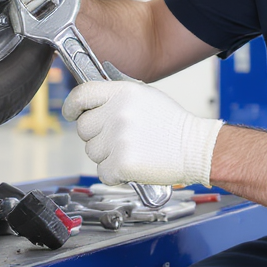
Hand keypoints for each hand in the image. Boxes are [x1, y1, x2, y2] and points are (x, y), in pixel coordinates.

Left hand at [62, 63, 224, 186]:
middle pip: (83, 128)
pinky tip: (132, 165)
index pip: (81, 94)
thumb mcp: (145, 96)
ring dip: (106, 156)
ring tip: (131, 150)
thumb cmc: (173, 124)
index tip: (70, 113)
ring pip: (91, 152)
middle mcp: (118, 113)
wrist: (196, 148)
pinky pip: (102, 172)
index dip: (72, 106)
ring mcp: (119, 138)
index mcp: (122, 92)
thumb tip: (89, 101)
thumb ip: (116, 96)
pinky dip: (115, 174)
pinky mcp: (122, 162)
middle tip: (118, 139)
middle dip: (96, 136)